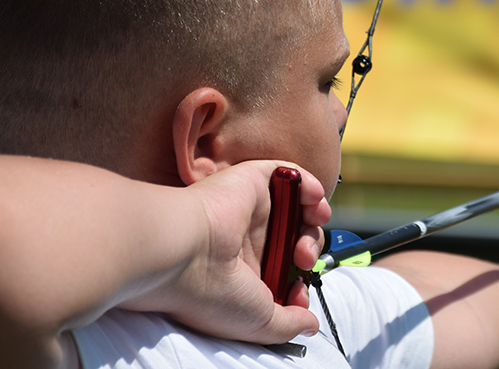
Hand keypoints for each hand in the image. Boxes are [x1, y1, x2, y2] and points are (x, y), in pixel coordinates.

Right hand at [119, 160, 330, 343]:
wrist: (184, 255)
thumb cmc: (210, 292)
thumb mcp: (260, 322)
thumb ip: (289, 323)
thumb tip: (310, 324)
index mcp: (242, 272)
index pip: (283, 272)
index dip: (300, 281)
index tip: (298, 292)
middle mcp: (245, 240)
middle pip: (293, 240)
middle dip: (308, 253)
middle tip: (302, 262)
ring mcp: (248, 211)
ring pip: (296, 210)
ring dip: (314, 225)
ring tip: (304, 241)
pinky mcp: (250, 182)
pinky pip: (288, 175)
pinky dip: (310, 186)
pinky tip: (313, 202)